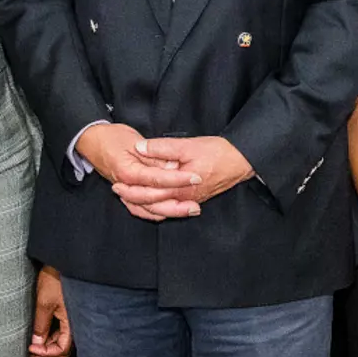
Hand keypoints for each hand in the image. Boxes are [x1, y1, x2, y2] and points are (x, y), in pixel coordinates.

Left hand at [29, 265, 72, 356]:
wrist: (63, 260)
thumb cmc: (56, 278)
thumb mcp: (44, 302)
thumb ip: (41, 324)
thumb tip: (36, 342)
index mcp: (73, 323)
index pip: (61, 349)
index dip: (46, 353)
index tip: (31, 350)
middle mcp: (75, 323)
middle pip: (61, 349)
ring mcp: (71, 318)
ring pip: (60, 341)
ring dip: (46, 351)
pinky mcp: (67, 312)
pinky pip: (59, 332)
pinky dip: (48, 339)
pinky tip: (38, 342)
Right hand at [76, 124, 202, 222]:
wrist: (91, 141)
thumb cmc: (110, 137)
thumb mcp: (134, 140)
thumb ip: (154, 155)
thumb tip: (173, 165)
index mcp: (128, 172)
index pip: (158, 179)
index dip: (179, 179)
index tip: (196, 177)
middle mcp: (126, 186)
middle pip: (155, 201)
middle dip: (178, 203)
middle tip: (197, 203)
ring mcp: (126, 192)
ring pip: (149, 210)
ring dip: (170, 212)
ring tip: (190, 210)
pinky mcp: (127, 194)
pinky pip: (142, 210)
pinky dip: (156, 213)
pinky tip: (171, 211)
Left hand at [109, 136, 253, 220]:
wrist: (241, 161)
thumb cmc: (217, 152)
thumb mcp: (188, 145)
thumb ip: (162, 148)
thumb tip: (140, 148)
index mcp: (179, 188)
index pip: (149, 193)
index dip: (131, 188)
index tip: (116, 182)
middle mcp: (184, 200)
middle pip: (153, 205)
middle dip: (133, 199)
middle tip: (117, 190)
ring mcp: (190, 202)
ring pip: (162, 210)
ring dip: (144, 205)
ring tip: (128, 197)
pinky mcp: (194, 200)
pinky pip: (171, 209)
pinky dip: (158, 208)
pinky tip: (152, 202)